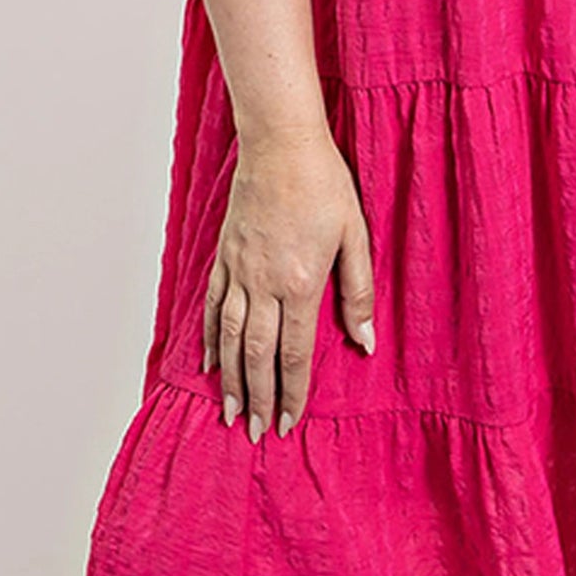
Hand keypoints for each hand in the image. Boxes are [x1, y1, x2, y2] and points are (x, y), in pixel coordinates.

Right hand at [202, 126, 375, 442]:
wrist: (280, 143)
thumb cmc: (323, 184)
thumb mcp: (355, 236)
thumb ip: (357, 292)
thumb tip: (365, 341)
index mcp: (300, 282)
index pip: (295, 352)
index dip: (293, 391)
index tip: (290, 422)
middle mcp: (263, 283)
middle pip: (257, 355)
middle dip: (259, 398)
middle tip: (257, 432)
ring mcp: (238, 270)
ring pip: (230, 338)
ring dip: (231, 380)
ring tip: (231, 413)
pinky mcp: (224, 255)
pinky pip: (213, 306)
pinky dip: (210, 339)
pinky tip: (210, 364)